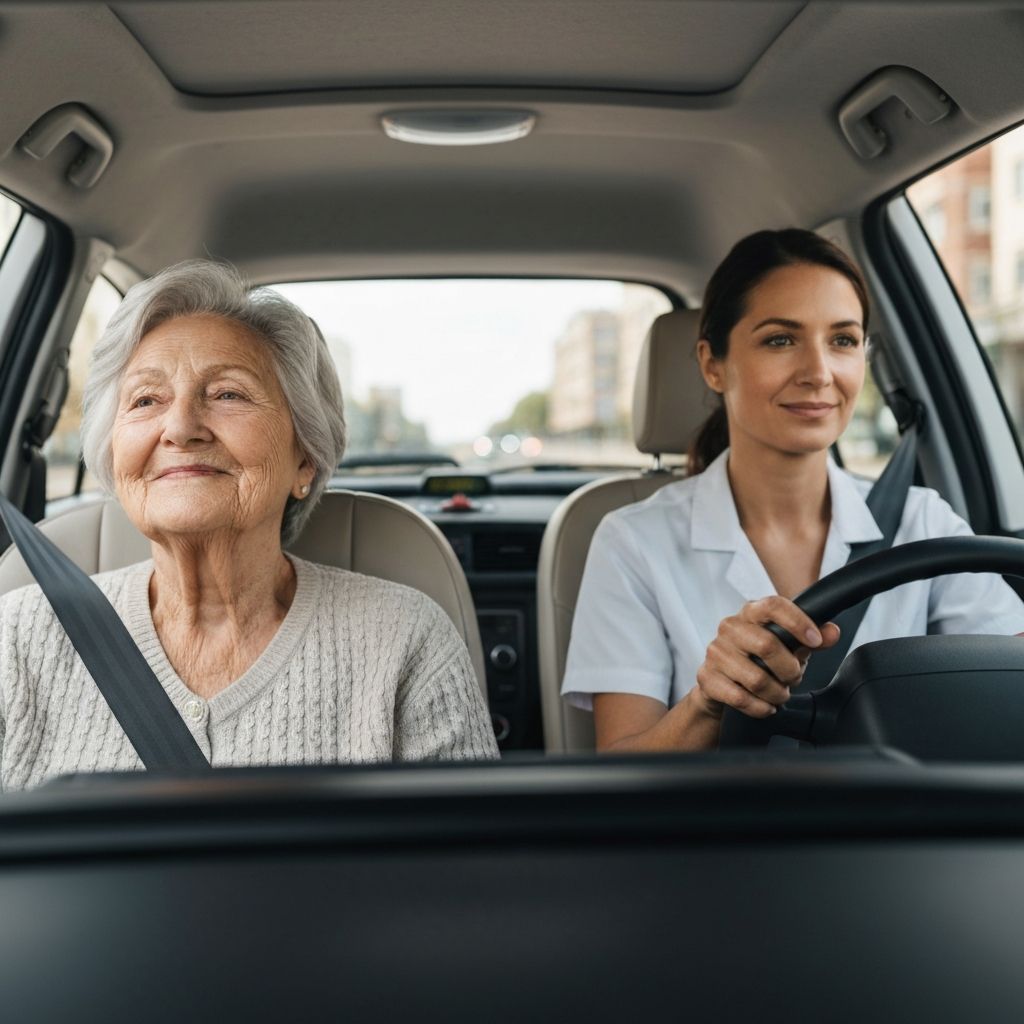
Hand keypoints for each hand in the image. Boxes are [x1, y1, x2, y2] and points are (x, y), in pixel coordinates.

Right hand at [692, 596, 840, 719]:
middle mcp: (730, 628)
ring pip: (756, 678)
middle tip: (794, 677)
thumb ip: (811, 640)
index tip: (816, 640)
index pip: (773, 605)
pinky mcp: (706, 677)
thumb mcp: (787, 646)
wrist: (720, 684)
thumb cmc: (757, 659)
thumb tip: (832, 632)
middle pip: (766, 645)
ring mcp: (715, 652)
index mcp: (751, 613)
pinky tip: (765, 705)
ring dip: (777, 693)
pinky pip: (741, 698)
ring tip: (780, 694)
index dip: (798, 621)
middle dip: (790, 669)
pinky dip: (760, 707)